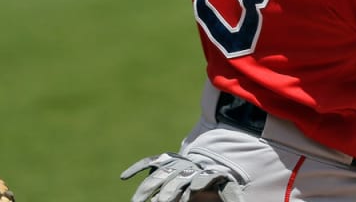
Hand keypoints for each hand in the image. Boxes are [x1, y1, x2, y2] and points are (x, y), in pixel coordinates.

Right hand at [121, 152, 243, 201]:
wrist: (210, 159)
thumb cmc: (217, 180)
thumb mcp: (226, 188)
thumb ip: (230, 194)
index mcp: (203, 178)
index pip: (196, 183)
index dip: (189, 189)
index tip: (183, 196)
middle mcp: (187, 171)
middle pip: (174, 183)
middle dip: (167, 194)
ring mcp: (175, 165)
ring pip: (159, 176)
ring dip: (147, 189)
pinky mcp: (165, 161)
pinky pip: (150, 162)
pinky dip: (137, 167)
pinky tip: (124, 176)